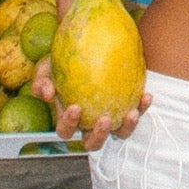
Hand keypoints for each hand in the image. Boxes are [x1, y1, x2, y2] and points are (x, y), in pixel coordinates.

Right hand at [31, 64, 149, 152]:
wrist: (88, 45)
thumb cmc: (63, 60)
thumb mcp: (47, 67)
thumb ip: (42, 80)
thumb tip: (47, 94)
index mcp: (69, 119)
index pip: (66, 131)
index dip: (69, 124)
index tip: (75, 107)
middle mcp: (90, 123)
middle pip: (93, 143)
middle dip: (99, 136)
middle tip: (104, 119)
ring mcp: (111, 117)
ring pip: (119, 135)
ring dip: (126, 128)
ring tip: (131, 114)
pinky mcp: (127, 107)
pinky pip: (137, 112)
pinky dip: (142, 107)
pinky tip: (146, 96)